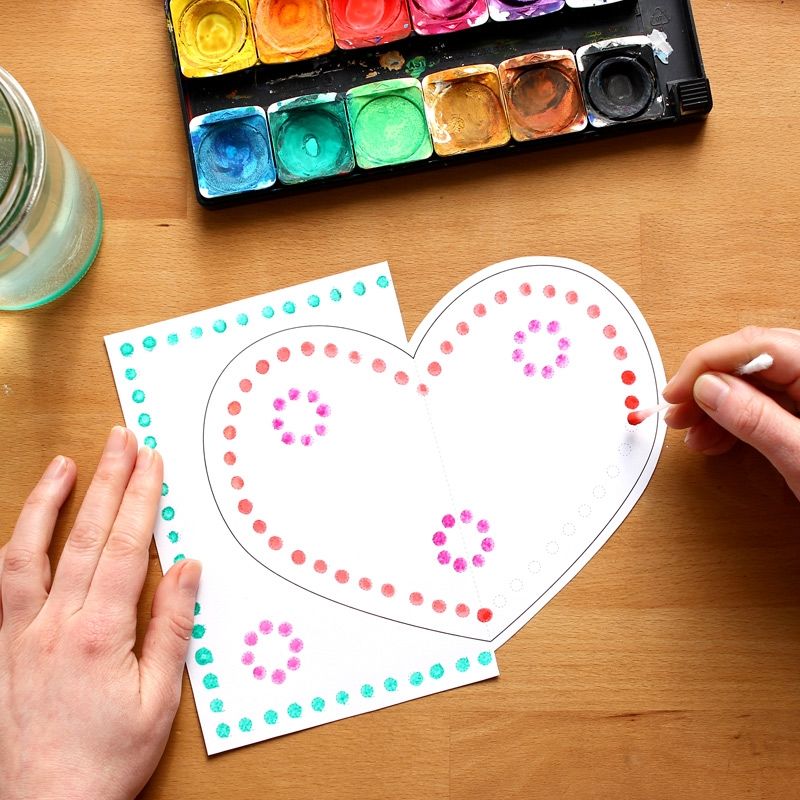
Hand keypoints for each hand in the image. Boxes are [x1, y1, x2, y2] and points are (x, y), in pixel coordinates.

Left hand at [0, 428, 200, 799]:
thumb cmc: (107, 760)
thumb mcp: (159, 701)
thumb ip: (172, 628)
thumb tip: (187, 569)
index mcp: (97, 636)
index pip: (123, 548)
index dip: (140, 499)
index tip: (152, 462)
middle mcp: (52, 625)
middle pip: (84, 536)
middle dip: (107, 481)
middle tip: (122, 440)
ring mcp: (20, 634)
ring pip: (31, 551)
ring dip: (50, 502)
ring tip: (66, 463)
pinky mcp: (3, 647)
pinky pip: (4, 584)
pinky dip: (16, 545)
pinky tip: (26, 525)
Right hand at [662, 326, 799, 499]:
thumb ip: (756, 420)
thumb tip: (709, 388)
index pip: (756, 345)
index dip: (707, 363)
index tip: (676, 391)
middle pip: (752, 360)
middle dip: (707, 385)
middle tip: (677, 413)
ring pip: (753, 383)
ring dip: (715, 406)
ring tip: (692, 434)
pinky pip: (764, 404)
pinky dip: (733, 420)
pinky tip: (715, 439)